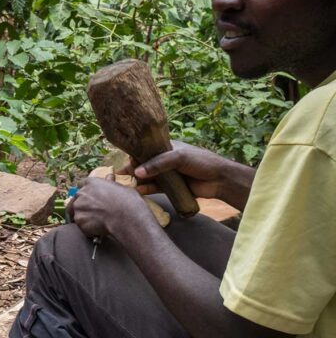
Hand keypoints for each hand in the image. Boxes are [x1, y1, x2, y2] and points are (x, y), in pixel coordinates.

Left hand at [68, 176, 151, 238]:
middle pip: (77, 199)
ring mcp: (78, 208)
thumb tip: (110, 177)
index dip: (87, 192)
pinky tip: (98, 230)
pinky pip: (81, 226)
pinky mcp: (80, 222)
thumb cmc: (127, 201)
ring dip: (85, 218)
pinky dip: (88, 229)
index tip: (92, 197)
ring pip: (78, 213)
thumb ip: (111, 183)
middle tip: (95, 212)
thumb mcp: (121, 187)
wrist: (127, 218)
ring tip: (98, 222)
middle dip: (83, 205)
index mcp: (90, 182)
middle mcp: (81, 193)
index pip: (81, 184)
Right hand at [120, 141, 235, 201]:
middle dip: (132, 169)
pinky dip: (146, 190)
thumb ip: (157, 164)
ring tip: (126, 185)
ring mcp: (167, 174)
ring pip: (148, 177)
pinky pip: (155, 188)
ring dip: (137, 181)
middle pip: (144, 164)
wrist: (220, 180)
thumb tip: (137, 173)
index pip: (145, 150)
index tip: (127, 161)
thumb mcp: (178, 158)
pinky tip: (139, 191)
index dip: (135, 155)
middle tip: (120, 175)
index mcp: (166, 147)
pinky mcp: (171, 187)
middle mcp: (164, 160)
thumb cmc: (200, 162)